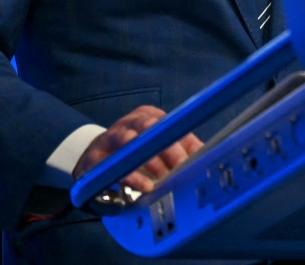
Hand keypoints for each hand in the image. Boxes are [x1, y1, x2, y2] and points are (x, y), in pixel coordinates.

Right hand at [71, 105, 204, 193]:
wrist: (94, 160)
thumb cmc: (134, 152)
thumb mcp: (157, 146)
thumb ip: (183, 149)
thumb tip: (210, 154)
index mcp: (147, 117)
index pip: (167, 122)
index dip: (182, 138)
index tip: (192, 156)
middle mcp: (128, 123)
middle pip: (148, 127)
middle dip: (167, 148)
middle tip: (180, 167)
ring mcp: (109, 139)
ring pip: (128, 141)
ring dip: (149, 162)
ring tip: (163, 178)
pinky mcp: (94, 159)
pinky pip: (112, 166)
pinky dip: (131, 177)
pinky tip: (145, 186)